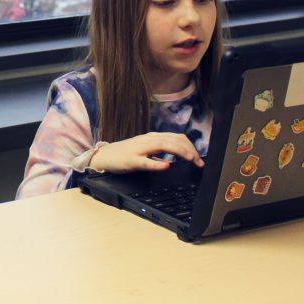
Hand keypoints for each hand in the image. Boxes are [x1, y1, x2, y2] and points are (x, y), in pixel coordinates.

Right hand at [88, 133, 202, 173]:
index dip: (190, 146)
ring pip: (163, 145)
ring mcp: (139, 149)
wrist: (104, 157)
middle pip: (173, 140)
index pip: (176, 137)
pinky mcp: (131, 160)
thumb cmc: (124, 154)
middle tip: (199, 162)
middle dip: (189, 150)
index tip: (199, 158)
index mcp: (152, 138)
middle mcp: (147, 140)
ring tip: (190, 159)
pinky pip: (146, 161)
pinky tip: (166, 165)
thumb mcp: (145, 151)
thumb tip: (174, 160)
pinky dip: (157, 163)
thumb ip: (159, 152)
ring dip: (179, 152)